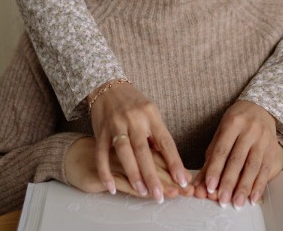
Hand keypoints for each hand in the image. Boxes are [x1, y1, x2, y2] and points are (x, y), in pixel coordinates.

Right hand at [89, 81, 190, 202]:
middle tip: (160, 196)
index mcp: (151, 115)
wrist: (107, 86)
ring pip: (124, 152)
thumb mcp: (150, 113)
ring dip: (133, 174)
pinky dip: (106, 173)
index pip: (165, 142)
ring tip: (142, 192)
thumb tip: (171, 163)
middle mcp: (134, 119)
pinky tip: (112, 188)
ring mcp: (116, 124)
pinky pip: (102, 154)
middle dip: (152, 175)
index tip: (183, 181)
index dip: (174, 162)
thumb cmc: (133, 103)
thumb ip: (157, 136)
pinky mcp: (100, 131)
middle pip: (144, 150)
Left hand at [192, 101, 282, 207]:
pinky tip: (253, 198)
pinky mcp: (272, 148)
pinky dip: (259, 185)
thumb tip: (200, 181)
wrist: (261, 107)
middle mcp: (249, 130)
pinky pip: (265, 169)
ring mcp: (262, 139)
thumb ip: (211, 155)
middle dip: (229, 182)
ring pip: (253, 166)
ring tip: (237, 203)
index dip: (215, 169)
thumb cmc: (236, 121)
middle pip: (238, 160)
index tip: (210, 187)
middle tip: (222, 200)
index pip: (222, 150)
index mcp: (233, 123)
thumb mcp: (221, 131)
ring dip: (244, 187)